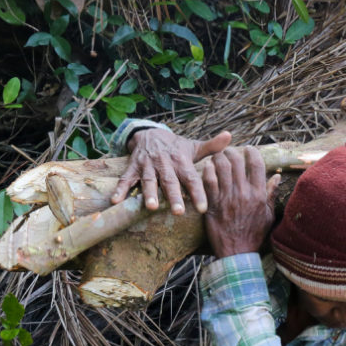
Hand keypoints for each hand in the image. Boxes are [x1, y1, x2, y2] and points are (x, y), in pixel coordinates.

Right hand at [111, 127, 231, 214]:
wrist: (150, 133)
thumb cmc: (176, 148)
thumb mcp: (193, 147)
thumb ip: (212, 146)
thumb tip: (230, 136)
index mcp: (181, 161)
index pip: (192, 178)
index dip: (198, 192)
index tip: (203, 208)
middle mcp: (165, 164)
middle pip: (170, 182)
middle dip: (174, 196)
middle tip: (179, 212)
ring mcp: (148, 166)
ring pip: (149, 181)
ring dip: (149, 193)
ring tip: (152, 207)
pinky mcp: (133, 167)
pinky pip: (126, 179)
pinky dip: (120, 189)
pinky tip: (116, 200)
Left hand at [202, 147, 280, 258]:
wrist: (237, 253)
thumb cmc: (254, 235)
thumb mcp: (267, 215)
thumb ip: (270, 194)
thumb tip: (277, 176)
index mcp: (258, 194)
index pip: (256, 164)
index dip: (252, 152)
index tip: (248, 149)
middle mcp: (243, 193)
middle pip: (237, 161)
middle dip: (232, 152)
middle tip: (228, 152)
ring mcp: (227, 198)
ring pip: (221, 167)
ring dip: (218, 158)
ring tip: (217, 158)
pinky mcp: (213, 204)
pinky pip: (209, 181)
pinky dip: (208, 171)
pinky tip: (208, 168)